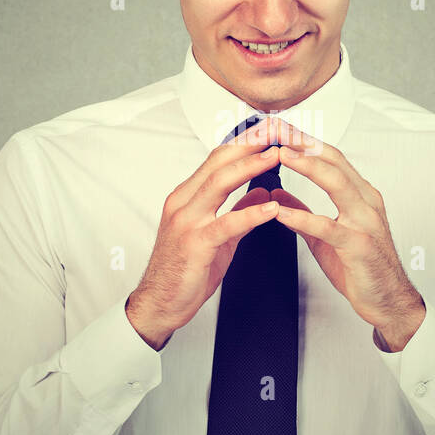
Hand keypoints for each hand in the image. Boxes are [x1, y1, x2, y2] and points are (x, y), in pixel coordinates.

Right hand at [126, 117, 282, 349]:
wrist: (159, 304)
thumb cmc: (184, 270)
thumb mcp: (217, 235)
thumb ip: (237, 210)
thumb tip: (261, 191)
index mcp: (186, 197)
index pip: (216, 159)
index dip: (243, 142)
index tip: (267, 130)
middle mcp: (183, 203)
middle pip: (218, 163)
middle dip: (249, 144)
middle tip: (275, 131)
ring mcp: (187, 222)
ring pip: (219, 184)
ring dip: (250, 167)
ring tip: (275, 156)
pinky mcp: (195, 245)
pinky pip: (226, 224)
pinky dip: (251, 213)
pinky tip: (272, 208)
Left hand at [265, 118, 425, 350]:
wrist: (388, 302)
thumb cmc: (361, 269)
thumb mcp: (325, 236)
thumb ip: (303, 213)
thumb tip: (277, 194)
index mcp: (361, 196)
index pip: (332, 158)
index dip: (305, 141)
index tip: (280, 129)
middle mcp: (367, 202)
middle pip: (334, 161)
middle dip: (304, 143)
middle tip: (277, 130)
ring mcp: (366, 223)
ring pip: (337, 184)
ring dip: (307, 167)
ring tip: (280, 155)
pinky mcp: (359, 246)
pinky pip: (328, 227)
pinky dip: (302, 217)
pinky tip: (281, 213)